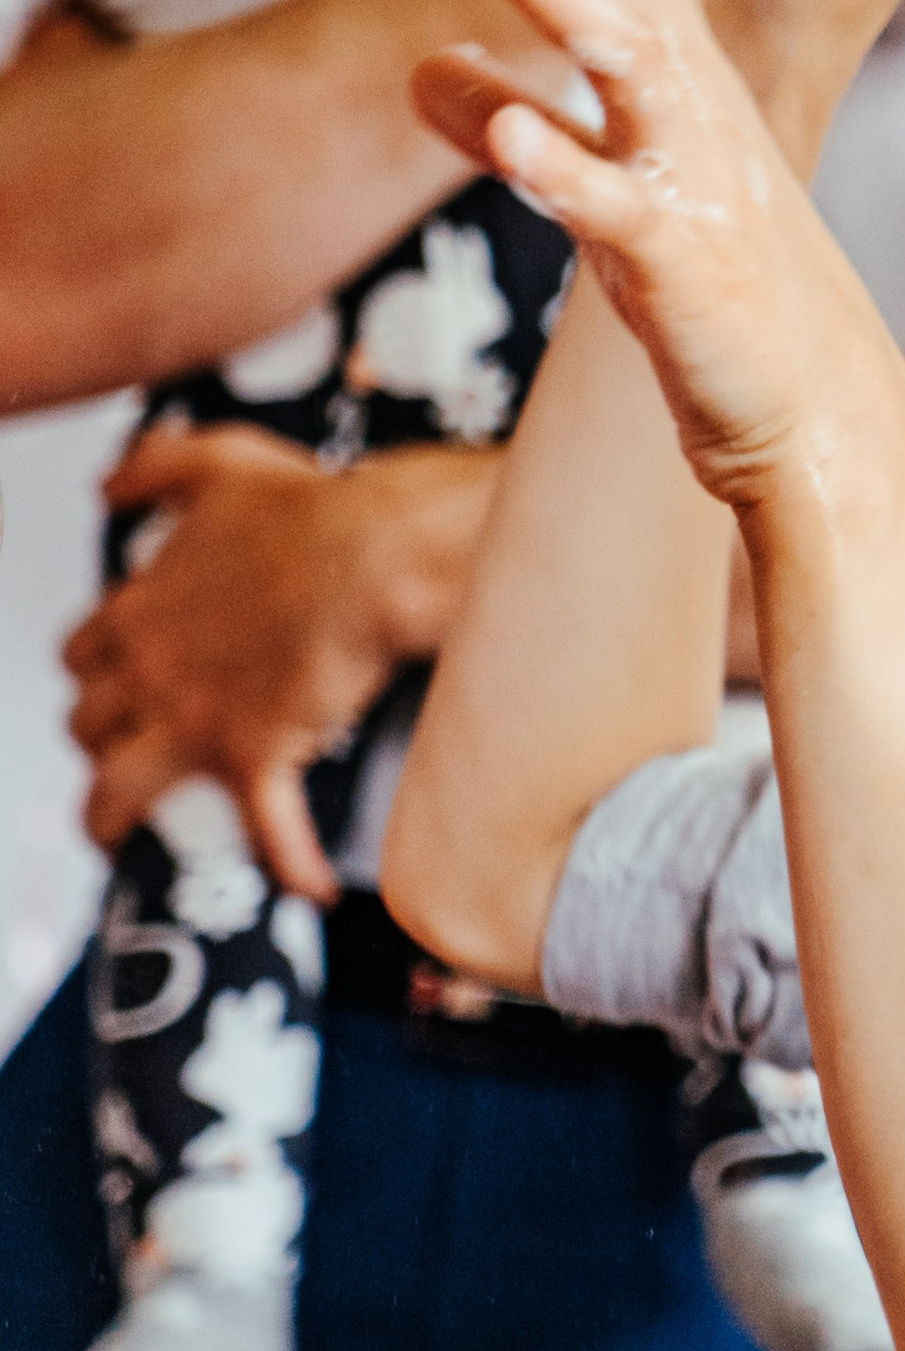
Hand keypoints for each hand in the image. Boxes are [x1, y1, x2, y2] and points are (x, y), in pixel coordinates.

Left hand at [62, 433, 494, 897]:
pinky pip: (264, 829)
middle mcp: (153, 671)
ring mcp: (198, 720)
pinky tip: (312, 886)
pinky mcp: (258, 755)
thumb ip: (156, 468)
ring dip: (117, 822)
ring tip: (130, 843)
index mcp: (141, 608)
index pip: (83, 654)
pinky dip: (290, 862)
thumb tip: (111, 485)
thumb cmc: (310, 512)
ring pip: (120, 792)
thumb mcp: (220, 464)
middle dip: (101, 743)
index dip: (95, 674)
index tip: (116, 682)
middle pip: (89, 726)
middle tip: (128, 754)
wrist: (374, 555)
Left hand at [416, 0, 898, 518]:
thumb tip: (416, 67)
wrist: (809, 401)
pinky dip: (565, 167)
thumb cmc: (705, 285)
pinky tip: (513, 132)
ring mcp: (691, 178)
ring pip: (623, 64)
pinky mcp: (682, 263)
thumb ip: (506, 120)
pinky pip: (619, 208)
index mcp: (679, 77)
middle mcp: (693, 105)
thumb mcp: (596, 185)